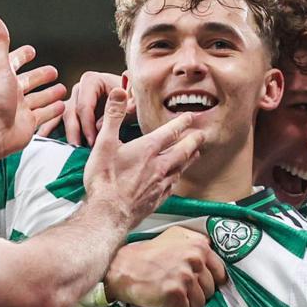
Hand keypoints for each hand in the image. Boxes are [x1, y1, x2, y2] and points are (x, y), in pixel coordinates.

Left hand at [0, 15, 66, 156]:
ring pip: (39, 99)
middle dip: (41, 76)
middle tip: (53, 70)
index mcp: (5, 78)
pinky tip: (63, 107)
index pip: (15, 62)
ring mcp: (21, 110)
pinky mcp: (29, 124)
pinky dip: (54, 111)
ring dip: (50, 94)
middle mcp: (12, 93)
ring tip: (63, 88)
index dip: (22, 55)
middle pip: (30, 81)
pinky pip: (44, 116)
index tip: (31, 50)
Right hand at [38, 70, 130, 144]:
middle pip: (71, 111)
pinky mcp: (71, 110)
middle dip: (75, 132)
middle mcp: (80, 87)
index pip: (84, 106)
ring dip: (64, 134)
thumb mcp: (133, 106)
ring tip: (64, 150)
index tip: (93, 143)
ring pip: (62, 117)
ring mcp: (73, 98)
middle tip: (79, 149)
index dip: (88, 125)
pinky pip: (56, 119)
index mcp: (92, 80)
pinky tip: (42, 140)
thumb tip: (104, 119)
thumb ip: (124, 110)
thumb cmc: (133, 104)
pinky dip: (49, 129)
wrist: (131, 105)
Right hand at [83, 88, 202, 229]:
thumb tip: (118, 92)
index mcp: (147, 150)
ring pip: (181, 168)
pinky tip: (177, 179)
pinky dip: (178, 179)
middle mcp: (158, 166)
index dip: (181, 123)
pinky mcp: (157, 200)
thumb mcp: (104, 143)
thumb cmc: (104, 181)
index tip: (190, 117)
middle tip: (202, 135)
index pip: (170, 132)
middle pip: (182, 150)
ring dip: (189, 159)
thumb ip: (113, 116)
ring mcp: (159, 184)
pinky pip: (173, 186)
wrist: (109, 214)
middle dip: (193, 141)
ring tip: (196, 154)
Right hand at [106, 227, 227, 306]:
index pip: (220, 274)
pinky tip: (165, 303)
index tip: (198, 285)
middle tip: (179, 290)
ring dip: (187, 304)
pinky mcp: (175, 293)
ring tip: (172, 297)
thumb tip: (213, 256)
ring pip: (200, 303)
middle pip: (210, 290)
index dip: (209, 283)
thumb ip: (196, 244)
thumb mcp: (175, 237)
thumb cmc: (149, 254)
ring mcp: (185, 276)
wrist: (122, 268)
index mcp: (199, 245)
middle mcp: (195, 259)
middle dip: (197, 294)